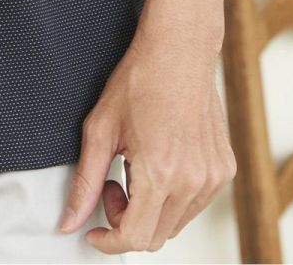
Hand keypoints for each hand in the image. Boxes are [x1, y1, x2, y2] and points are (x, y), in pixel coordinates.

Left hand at [56, 30, 236, 253]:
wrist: (178, 50)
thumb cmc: (138, 82)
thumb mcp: (100, 130)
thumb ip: (85, 183)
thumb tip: (69, 223)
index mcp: (161, 174)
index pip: (134, 238)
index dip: (108, 242)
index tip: (93, 232)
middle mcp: (193, 182)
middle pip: (155, 237)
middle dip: (125, 222)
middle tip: (111, 185)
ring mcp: (213, 178)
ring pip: (175, 224)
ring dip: (149, 210)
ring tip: (134, 169)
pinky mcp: (224, 170)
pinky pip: (194, 204)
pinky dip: (172, 197)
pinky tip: (158, 162)